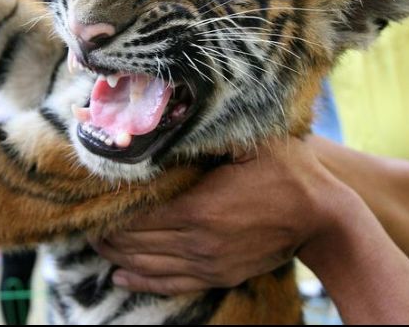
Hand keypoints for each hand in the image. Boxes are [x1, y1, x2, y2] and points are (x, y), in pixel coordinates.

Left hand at [91, 136, 341, 294]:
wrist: (324, 219)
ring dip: (115, 256)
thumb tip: (166, 124)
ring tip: (95, 243)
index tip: (91, 199)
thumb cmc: (286, 172)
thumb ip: (206, 136)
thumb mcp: (248, 142)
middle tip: (84, 220)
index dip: (110, 210)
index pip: (137, 216)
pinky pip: (169, 284)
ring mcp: (207, 264)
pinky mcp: (218, 275)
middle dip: (105, 232)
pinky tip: (120, 278)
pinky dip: (140, 281)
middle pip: (134, 242)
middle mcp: (196, 242)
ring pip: (146, 266)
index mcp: (197, 208)